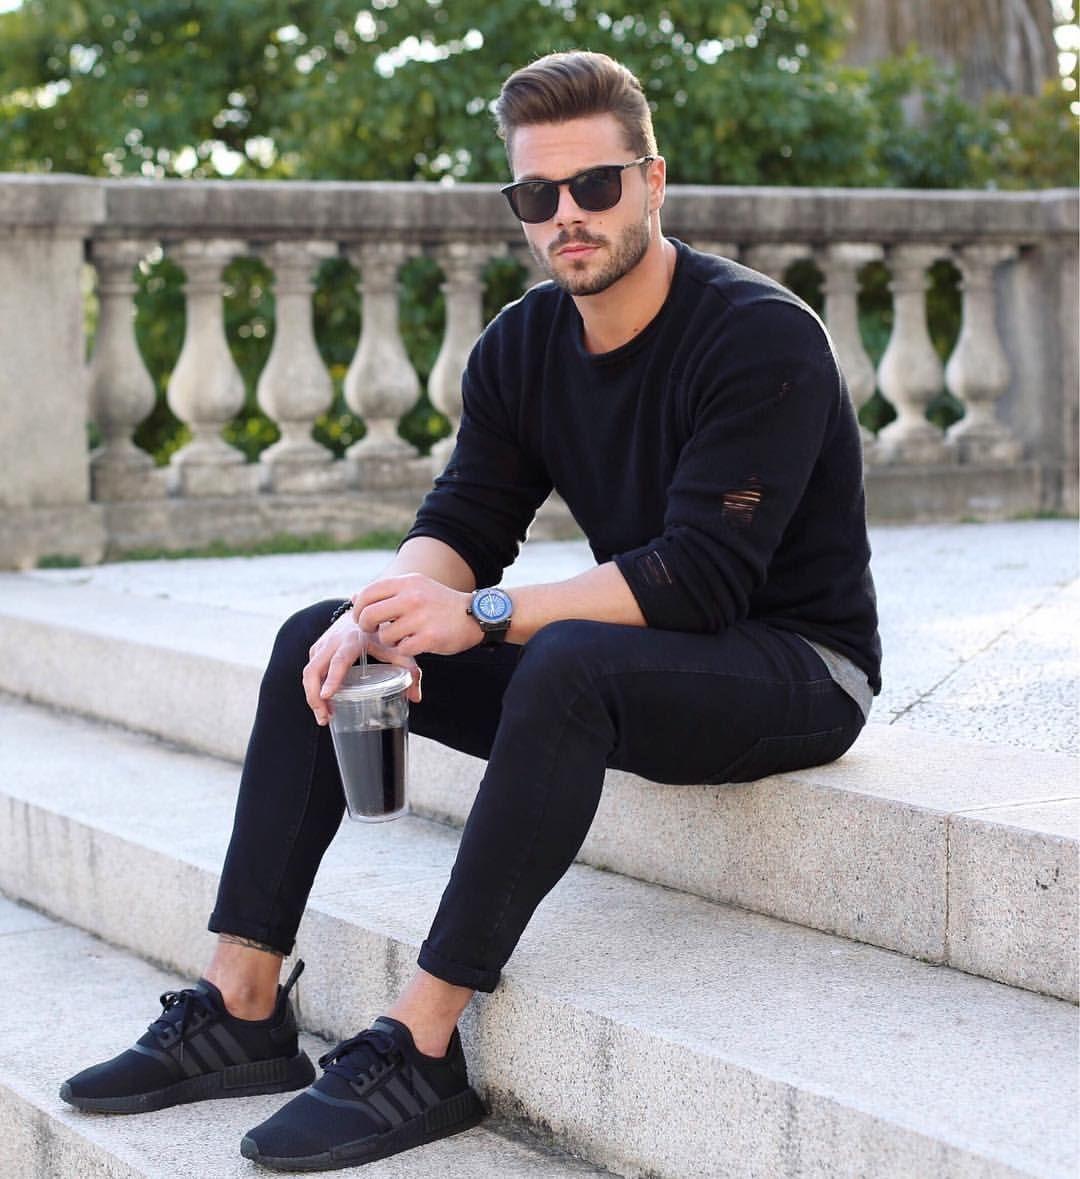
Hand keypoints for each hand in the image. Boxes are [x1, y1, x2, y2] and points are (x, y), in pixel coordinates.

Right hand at [302, 611, 420, 726]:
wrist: (363, 608)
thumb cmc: (381, 631)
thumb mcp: (396, 648)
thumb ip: (409, 670)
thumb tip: (416, 697)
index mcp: (353, 640)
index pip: (339, 661)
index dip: (332, 678)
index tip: (326, 695)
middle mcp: (333, 642)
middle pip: (313, 670)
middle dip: (314, 697)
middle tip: (325, 718)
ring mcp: (322, 645)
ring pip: (308, 673)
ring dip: (313, 697)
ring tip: (325, 717)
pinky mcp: (316, 649)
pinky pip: (310, 671)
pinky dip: (313, 689)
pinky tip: (324, 704)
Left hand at [351, 573, 482, 659]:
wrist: (474, 615)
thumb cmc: (440, 603)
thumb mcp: (416, 587)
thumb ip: (387, 592)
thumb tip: (355, 597)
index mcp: (407, 583)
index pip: (368, 593)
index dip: (358, 608)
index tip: (362, 617)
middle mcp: (413, 597)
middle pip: (369, 615)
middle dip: (366, 626)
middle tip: (373, 630)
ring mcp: (421, 618)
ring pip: (384, 635)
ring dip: (388, 641)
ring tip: (400, 637)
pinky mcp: (430, 638)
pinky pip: (402, 649)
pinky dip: (404, 650)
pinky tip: (412, 644)